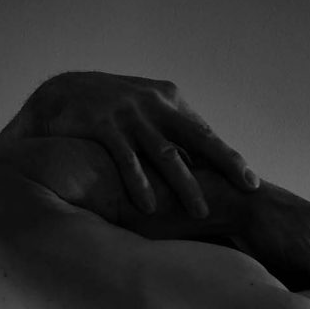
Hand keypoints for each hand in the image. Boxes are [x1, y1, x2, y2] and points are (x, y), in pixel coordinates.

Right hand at [0, 69, 260, 218]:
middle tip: (248, 187)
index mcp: (168, 100)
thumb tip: (201, 164)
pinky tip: (150, 207)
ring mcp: (128, 114)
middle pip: (197, 136)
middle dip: (225, 163)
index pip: (204, 133)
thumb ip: (170, 133)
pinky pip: (125, 158)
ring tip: (200, 213)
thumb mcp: (143, 114)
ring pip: (164, 152)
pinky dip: (138, 183)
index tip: (251, 182)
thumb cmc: (108, 114)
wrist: (57, 95)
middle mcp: (153, 104)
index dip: (228, 158)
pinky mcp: (102, 125)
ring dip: (184, 184)